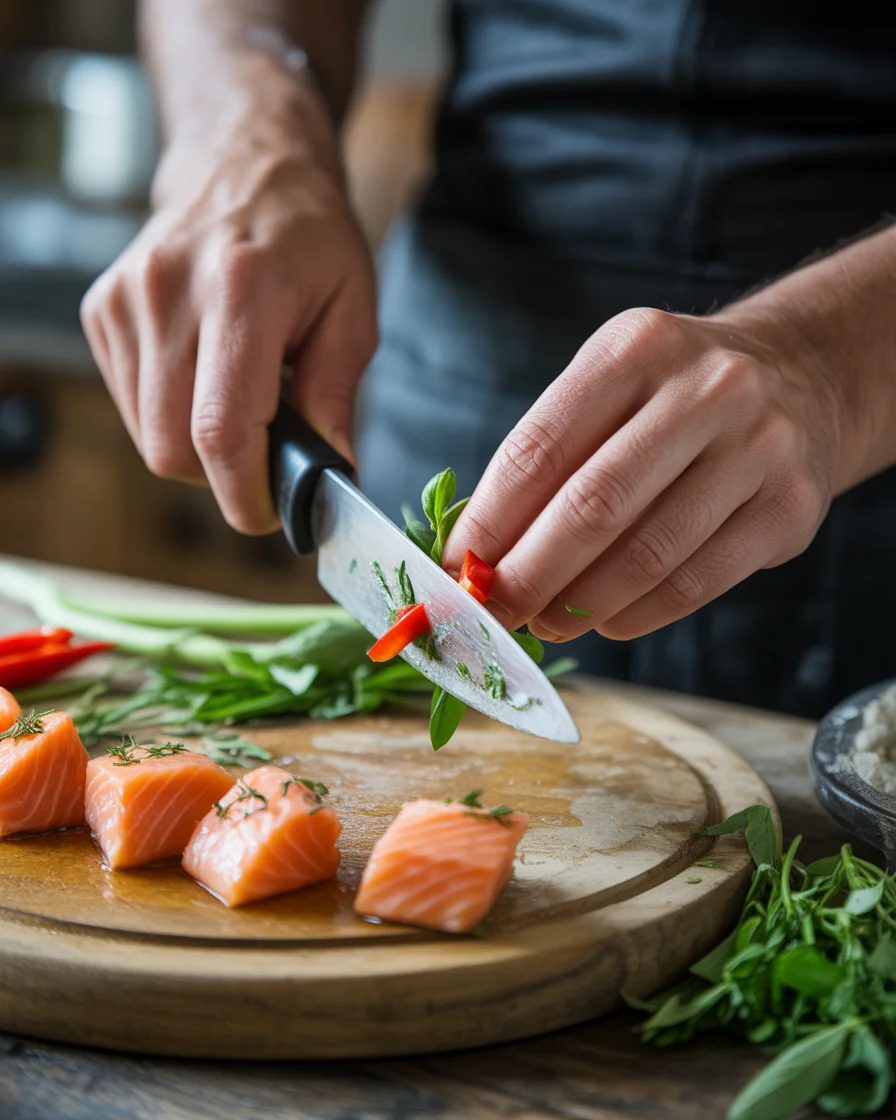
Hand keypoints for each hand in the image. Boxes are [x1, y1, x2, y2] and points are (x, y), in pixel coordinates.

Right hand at [80, 68, 376, 533]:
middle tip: (267, 459)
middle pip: (172, 448)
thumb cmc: (310, 238)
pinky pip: (132, 406)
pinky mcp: (102, 310)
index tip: (272, 513)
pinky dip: (171, 416)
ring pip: (148, 436)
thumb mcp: (353, 309)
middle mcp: (169, 293)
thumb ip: (339, 394)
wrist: (244, 162)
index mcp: (243, 291)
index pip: (222, 429)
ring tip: (240, 404)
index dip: (244, 492)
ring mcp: (126, 300)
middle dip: (223, 479)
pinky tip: (205, 378)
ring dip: (197, 449)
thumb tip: (330, 474)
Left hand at [444, 306, 845, 640]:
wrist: (802, 376)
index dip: (487, 522)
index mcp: (635, 349)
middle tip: (493, 611)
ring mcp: (758, 448)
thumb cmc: (673, 397)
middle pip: (592, 506)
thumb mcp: (610, 387)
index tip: (455, 570)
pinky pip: (696, 583)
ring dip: (579, 604)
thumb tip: (474, 554)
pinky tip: (608, 621)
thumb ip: (548, 458)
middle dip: (527, 574)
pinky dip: (638, 615)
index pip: (539, 449)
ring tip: (545, 622)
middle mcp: (706, 390)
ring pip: (646, 554)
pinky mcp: (790, 508)